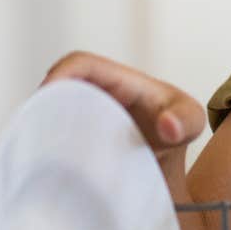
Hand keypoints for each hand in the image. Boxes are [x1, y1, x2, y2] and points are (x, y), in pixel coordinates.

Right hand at [41, 51, 206, 167]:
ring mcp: (83, 115)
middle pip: (57, 89)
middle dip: (43, 106)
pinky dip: (48, 146)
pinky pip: (52, 135)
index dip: (61, 74)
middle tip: (39, 135)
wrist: (170, 160)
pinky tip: (49, 165)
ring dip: (43, 128)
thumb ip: (186, 121)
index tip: (47, 96)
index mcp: (118, 81)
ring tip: (43, 153)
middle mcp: (95, 93)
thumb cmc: (180, 128)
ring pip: (50, 113)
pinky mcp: (75, 137)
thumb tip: (168, 126)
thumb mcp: (191, 122)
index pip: (82, 64)